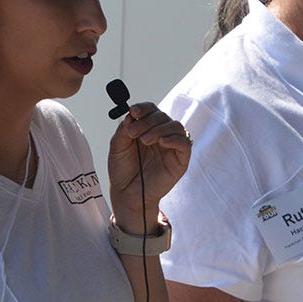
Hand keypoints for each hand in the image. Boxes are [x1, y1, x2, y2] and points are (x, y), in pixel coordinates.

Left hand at [106, 102, 190, 224]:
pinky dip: (174, 139)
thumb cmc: (123, 171)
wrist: (126, 193)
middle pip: (162, 117)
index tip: (133, 111)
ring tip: (144, 140)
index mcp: (147, 129)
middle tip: (133, 133)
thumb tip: (132, 115)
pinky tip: (161, 142)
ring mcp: (171, 147)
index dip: (144, 108)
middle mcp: (161, 135)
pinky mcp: (180, 160)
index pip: (151, 110)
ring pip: (175, 126)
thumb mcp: (118, 146)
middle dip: (147, 121)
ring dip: (159, 129)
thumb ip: (124, 129)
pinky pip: (185, 143)